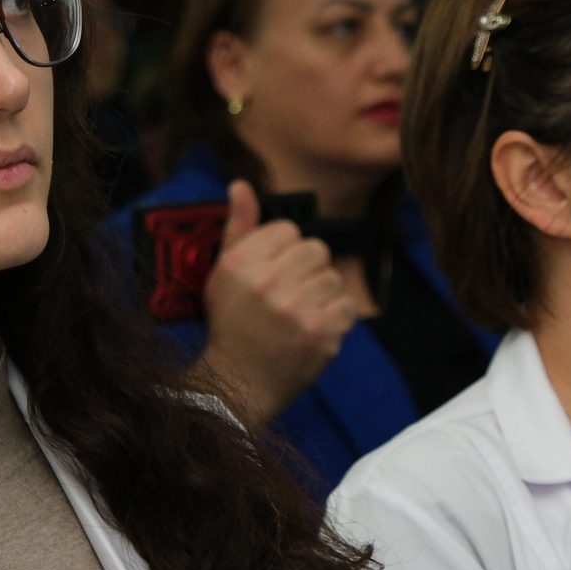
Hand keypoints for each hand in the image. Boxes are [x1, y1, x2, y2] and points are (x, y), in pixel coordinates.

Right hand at [196, 178, 357, 421]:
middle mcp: (268, 282)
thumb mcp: (222, 273)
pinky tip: (313, 328)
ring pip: (333, 277)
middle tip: (288, 295)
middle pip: (316, 249)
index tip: (273, 274)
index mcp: (241, 263)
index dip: (283, 251)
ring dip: (321, 294)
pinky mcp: (322, 334)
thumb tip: (241, 185)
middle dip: (306, 269)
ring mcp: (297, 309)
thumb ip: (237, 228)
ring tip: (298, 314)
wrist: (239, 384)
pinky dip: (335, 317)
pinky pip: (347, 305)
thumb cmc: (231, 324)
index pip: (288, 229)